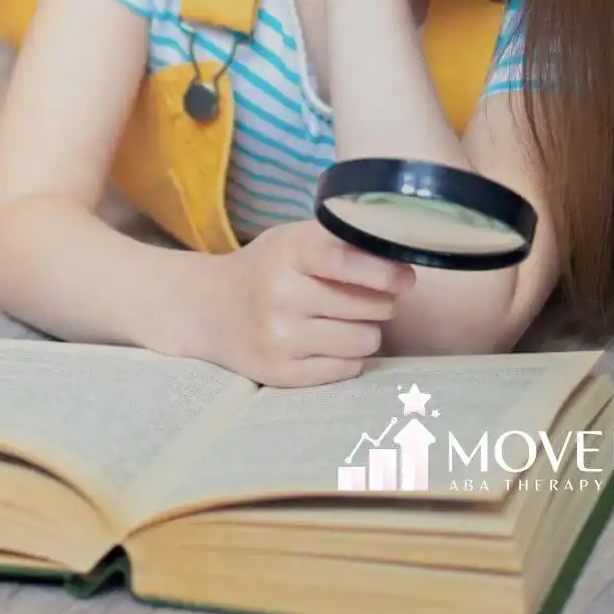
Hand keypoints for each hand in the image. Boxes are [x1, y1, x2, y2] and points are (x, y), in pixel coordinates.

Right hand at [188, 221, 415, 386]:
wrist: (208, 309)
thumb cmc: (266, 268)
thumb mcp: (293, 239)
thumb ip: (341, 241)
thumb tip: (402, 258)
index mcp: (286, 253)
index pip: (347, 261)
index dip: (386, 273)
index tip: (405, 280)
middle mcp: (280, 295)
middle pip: (369, 306)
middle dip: (379, 302)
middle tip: (364, 298)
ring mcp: (279, 338)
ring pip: (364, 340)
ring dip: (366, 331)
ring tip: (344, 321)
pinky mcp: (281, 373)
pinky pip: (347, 369)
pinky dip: (347, 356)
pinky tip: (327, 343)